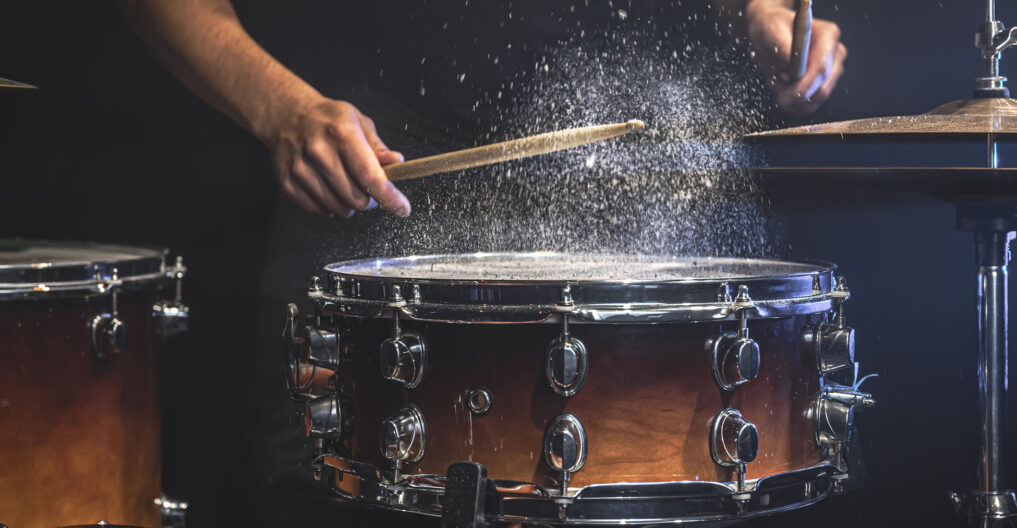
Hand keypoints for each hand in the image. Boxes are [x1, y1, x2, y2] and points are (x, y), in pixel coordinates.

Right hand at [263, 96, 409, 217]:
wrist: (287, 115)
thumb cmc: (327, 119)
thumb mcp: (358, 122)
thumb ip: (378, 147)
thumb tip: (397, 163)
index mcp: (342, 133)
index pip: (370, 176)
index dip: (390, 197)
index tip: (402, 208)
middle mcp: (319, 151)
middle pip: (357, 199)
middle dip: (370, 200)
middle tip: (368, 188)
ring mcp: (301, 168)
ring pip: (339, 208)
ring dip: (349, 204)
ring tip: (346, 185)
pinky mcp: (288, 182)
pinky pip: (318, 210)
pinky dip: (329, 206)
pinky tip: (329, 189)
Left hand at [746, 1, 846, 115]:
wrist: (771, 32)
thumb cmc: (773, 27)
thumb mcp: (770, 29)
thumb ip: (781, 44)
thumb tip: (790, 62)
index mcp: (827, 36)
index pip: (822, 68)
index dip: (804, 86)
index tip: (784, 95)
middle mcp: (835, 53)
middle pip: (823, 89)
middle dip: (796, 96)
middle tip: (776, 91)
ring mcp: (832, 71)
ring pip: (816, 101)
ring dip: (792, 100)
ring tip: (776, 83)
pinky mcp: (823, 84)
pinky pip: (810, 106)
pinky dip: (793, 104)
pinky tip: (781, 90)